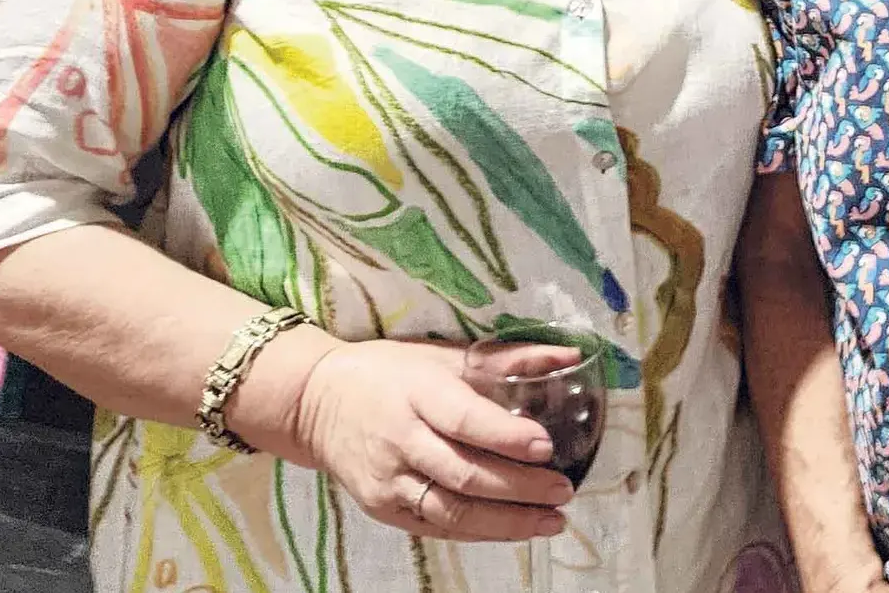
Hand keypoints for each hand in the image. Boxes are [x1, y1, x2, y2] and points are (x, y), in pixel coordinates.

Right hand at [280, 338, 576, 540]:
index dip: (506, 436)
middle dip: (519, 488)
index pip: (464, 420)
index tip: (546, 446)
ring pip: (452, 511)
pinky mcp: (382, 508)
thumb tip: (571, 356)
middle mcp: (400, 440)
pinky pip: (435, 526)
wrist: (317, 402)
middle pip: (464, 474)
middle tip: (563, 490)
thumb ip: (509, 359)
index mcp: (417, 394)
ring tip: (550, 521)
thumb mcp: (444, 355)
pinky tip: (514, 529)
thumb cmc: (389, 373)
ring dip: (506, 522)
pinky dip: (479, 532)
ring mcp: (388, 481)